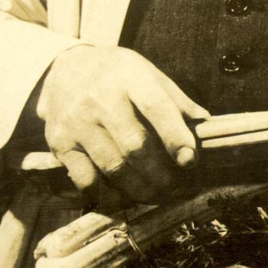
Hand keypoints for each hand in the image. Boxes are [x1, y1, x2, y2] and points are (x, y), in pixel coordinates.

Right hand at [36, 44, 209, 202]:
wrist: (64, 70)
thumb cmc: (116, 75)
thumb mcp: (148, 73)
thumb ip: (176, 100)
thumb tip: (206, 127)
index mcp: (130, 77)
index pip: (156, 107)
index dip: (175, 136)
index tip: (190, 160)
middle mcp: (101, 99)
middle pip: (135, 146)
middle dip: (161, 174)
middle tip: (178, 188)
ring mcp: (78, 123)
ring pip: (113, 167)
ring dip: (140, 189)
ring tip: (158, 195)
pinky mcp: (60, 143)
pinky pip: (86, 180)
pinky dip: (108, 195)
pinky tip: (124, 197)